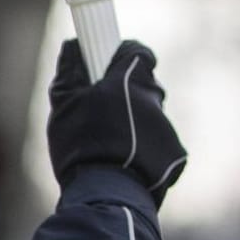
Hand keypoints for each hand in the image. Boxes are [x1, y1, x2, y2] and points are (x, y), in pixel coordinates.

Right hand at [46, 39, 186, 205]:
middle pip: (144, 85)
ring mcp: (167, 127)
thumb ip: (69, 70)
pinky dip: (144, 150)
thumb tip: (73, 46)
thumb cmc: (81, 143)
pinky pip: (159, 144)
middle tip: (101, 112)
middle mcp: (154, 98)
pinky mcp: (176, 154)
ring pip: (150, 116)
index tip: (107, 67)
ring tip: (109, 145)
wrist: (107, 193)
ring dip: (134, 123)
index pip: (138, 52)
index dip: (122, 57)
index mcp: (129, 78)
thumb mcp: (64, 104)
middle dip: (126, 93)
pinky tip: (124, 164)